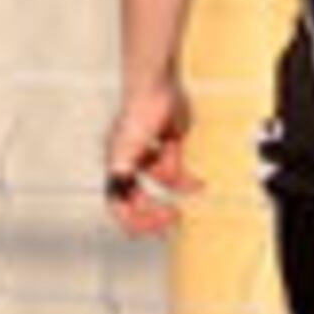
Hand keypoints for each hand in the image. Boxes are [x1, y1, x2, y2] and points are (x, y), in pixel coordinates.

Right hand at [101, 78, 200, 233]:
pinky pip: (176, 169)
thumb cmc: (137, 110)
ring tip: (193, 187)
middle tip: (171, 221)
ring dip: (176, 186)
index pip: (118, 201)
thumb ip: (121, 168)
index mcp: (116, 165)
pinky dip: (186, 177)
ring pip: (162, 182)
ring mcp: (149, 155)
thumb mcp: (126, 144)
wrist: (158, 86)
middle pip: (138, 197)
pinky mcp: (167, 147)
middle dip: (153, 214)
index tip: (148, 228)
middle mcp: (130, 163)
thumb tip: (116, 191)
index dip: (132, 218)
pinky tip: (197, 183)